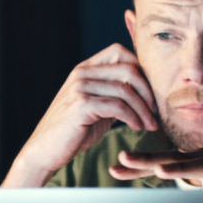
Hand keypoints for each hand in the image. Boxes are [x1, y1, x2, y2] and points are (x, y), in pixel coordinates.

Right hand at [4, 44, 158, 187]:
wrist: (46, 150)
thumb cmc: (78, 128)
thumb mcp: (100, 104)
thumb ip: (117, 91)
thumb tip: (151, 85)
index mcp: (86, 68)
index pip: (121, 52)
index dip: (142, 69)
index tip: (152, 92)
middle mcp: (81, 74)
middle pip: (129, 69)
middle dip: (149, 92)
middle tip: (156, 113)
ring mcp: (79, 88)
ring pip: (126, 90)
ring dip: (144, 110)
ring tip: (150, 124)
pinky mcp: (80, 106)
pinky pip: (117, 106)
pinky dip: (133, 117)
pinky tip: (137, 127)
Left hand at [110, 149, 202, 202]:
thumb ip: (194, 182)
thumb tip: (171, 184)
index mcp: (202, 163)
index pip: (165, 162)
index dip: (140, 165)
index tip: (114, 167)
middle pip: (176, 160)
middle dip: (148, 160)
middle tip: (121, 159)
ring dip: (182, 168)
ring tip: (160, 169)